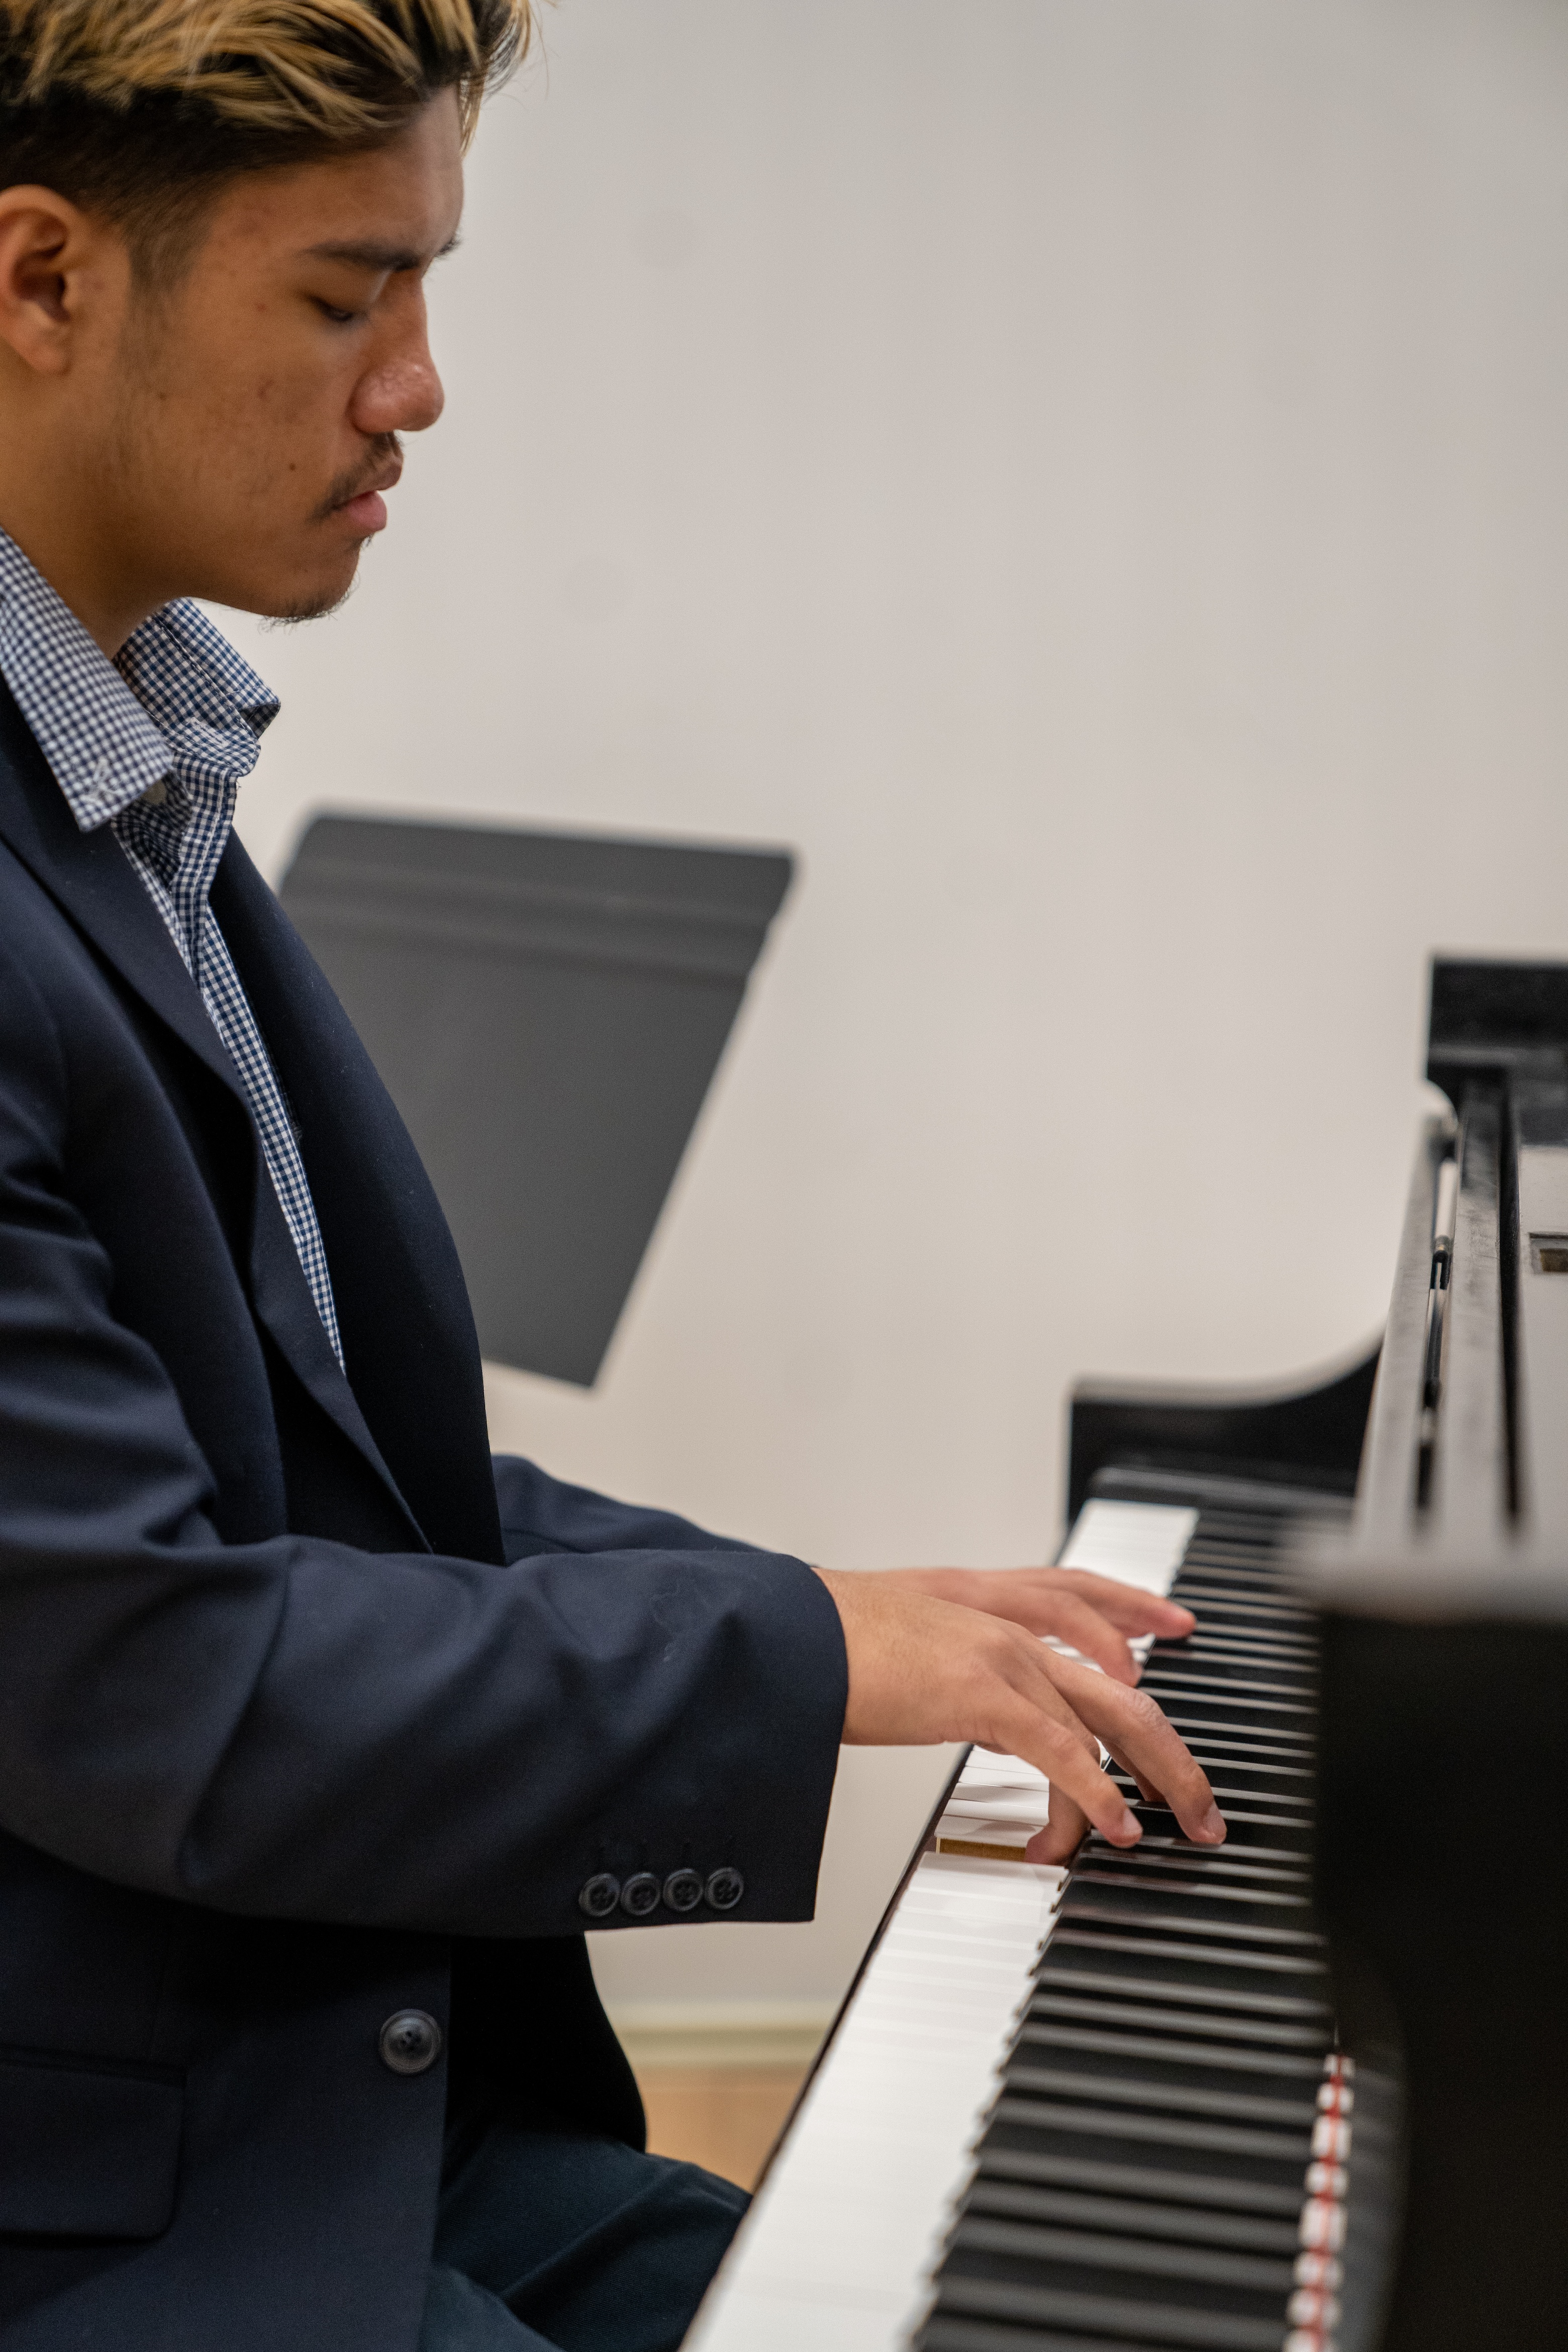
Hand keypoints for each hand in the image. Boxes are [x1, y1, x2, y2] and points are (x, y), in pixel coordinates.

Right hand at [814, 1567, 1222, 1866]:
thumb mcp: (907, 1650)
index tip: (1173, 1630)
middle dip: (1170, 1749)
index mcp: (986, 1606)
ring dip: (1150, 1783)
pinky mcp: (983, 1695)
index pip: (1080, 1597)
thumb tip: (990, 1723)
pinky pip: (1063, 1753)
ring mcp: (1001, 1657)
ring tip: (1171, 1828)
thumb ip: (957, 1677)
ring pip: (1108, 1721)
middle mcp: (1007, 1626)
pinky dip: (1096, 1795)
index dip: (1134, 1613)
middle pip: (1121, 1683)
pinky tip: (1113, 1828)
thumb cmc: (825, 1647)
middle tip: (1199, 1802)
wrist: (783, 1635)